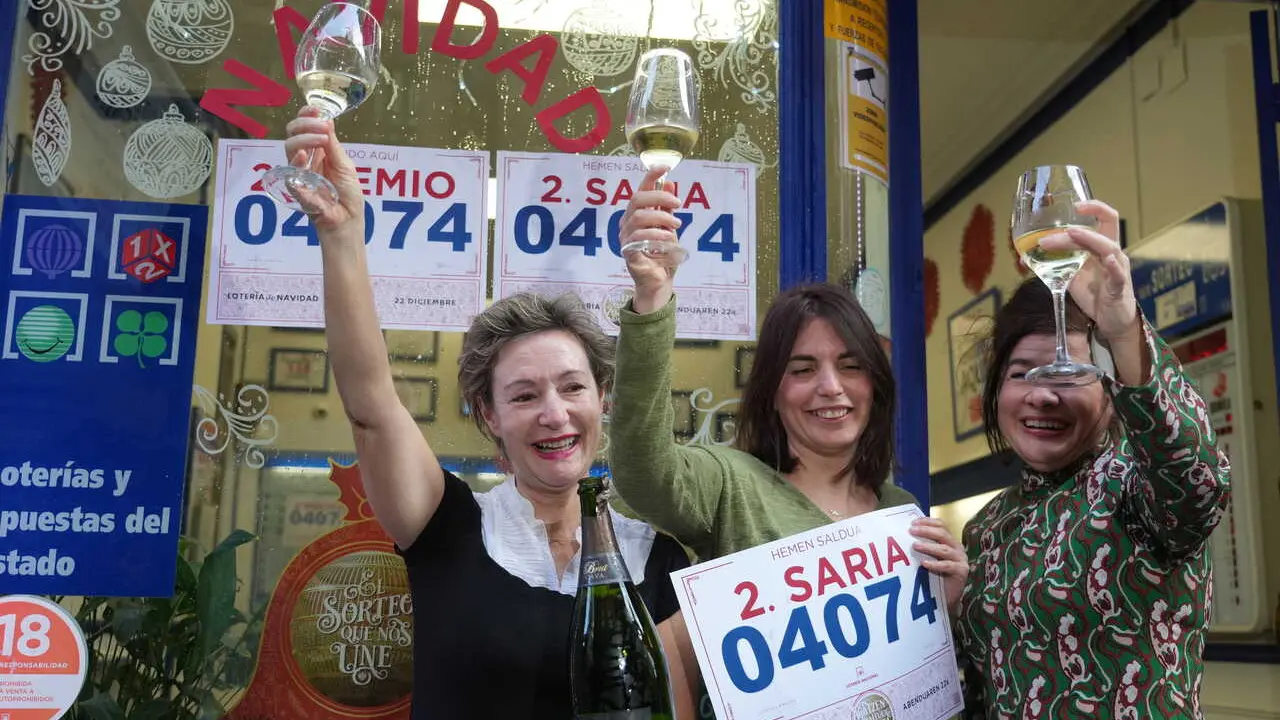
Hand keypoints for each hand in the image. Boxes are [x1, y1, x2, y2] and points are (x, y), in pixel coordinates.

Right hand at [282, 106, 363, 231]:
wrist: (348, 220)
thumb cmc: (348, 194)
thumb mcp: (345, 165)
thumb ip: (334, 145)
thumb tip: (326, 120)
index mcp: (319, 151)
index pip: (305, 127)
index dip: (307, 115)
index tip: (315, 109)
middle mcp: (306, 158)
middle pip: (293, 133)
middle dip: (305, 124)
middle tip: (321, 126)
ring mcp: (299, 172)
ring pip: (289, 147)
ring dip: (305, 138)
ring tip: (321, 139)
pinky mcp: (296, 187)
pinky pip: (289, 171)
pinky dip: (296, 161)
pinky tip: (303, 155)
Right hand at [620, 165, 681, 313]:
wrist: (658, 282)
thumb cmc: (662, 255)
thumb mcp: (669, 227)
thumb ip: (666, 208)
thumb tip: (670, 184)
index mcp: (637, 214)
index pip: (640, 189)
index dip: (651, 176)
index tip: (665, 167)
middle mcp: (627, 223)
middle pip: (637, 199)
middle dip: (659, 197)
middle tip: (678, 204)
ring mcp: (625, 237)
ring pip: (639, 217)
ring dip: (661, 218)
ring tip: (676, 225)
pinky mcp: (628, 252)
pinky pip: (639, 237)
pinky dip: (656, 235)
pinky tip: (669, 239)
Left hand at [910, 517, 967, 613]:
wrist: (945, 598)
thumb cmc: (934, 576)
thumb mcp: (928, 557)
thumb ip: (922, 546)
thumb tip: (903, 534)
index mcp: (950, 541)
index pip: (941, 525)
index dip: (928, 522)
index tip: (912, 523)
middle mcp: (957, 548)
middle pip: (943, 534)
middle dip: (926, 531)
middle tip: (911, 531)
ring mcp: (960, 559)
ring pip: (944, 549)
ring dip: (928, 547)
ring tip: (915, 546)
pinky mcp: (961, 572)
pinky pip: (948, 566)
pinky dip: (935, 564)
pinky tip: (924, 563)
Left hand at [1039, 200, 1138, 343]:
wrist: (1111, 321)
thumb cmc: (1094, 295)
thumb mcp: (1071, 276)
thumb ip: (1054, 265)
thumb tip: (1025, 259)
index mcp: (1102, 247)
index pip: (1105, 219)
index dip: (1094, 207)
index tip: (1075, 204)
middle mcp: (1113, 254)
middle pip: (1104, 229)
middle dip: (1075, 229)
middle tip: (1046, 237)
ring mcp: (1118, 269)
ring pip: (1108, 248)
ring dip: (1088, 240)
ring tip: (1070, 235)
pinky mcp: (1119, 288)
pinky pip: (1118, 274)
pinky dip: (1114, 266)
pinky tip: (1108, 260)